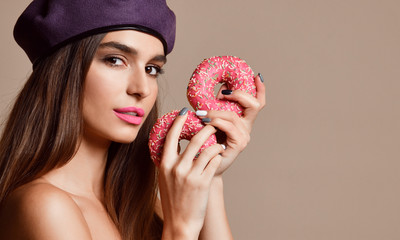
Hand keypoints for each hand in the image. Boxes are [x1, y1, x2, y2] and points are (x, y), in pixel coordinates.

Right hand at [158, 109, 225, 239]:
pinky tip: (218, 156)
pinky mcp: (203, 182)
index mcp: (164, 164)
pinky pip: (215, 161)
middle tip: (211, 123)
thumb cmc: (173, 199)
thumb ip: (168, 161)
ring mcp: (190, 175)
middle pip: (195, 139)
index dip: (178, 122)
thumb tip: (174, 143)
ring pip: (208, 148)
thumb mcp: (164, 178)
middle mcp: (176, 167)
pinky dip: (218, 156)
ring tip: (218, 142)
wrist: (179, 222)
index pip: (171, 136)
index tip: (183, 111)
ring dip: (216, 142)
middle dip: (206, 128)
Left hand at [196, 73, 265, 174]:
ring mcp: (244, 136)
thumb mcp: (212, 120)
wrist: (203, 165)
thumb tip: (221, 87)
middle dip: (240, 94)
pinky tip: (207, 121)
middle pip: (255, 105)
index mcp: (243, 119)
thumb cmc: (206, 142)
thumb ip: (218, 105)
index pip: (257, 102)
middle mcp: (246, 127)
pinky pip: (230, 128)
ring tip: (201, 112)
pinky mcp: (238, 145)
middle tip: (222, 93)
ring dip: (217, 111)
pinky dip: (218, 122)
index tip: (257, 76)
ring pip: (235, 116)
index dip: (260, 89)